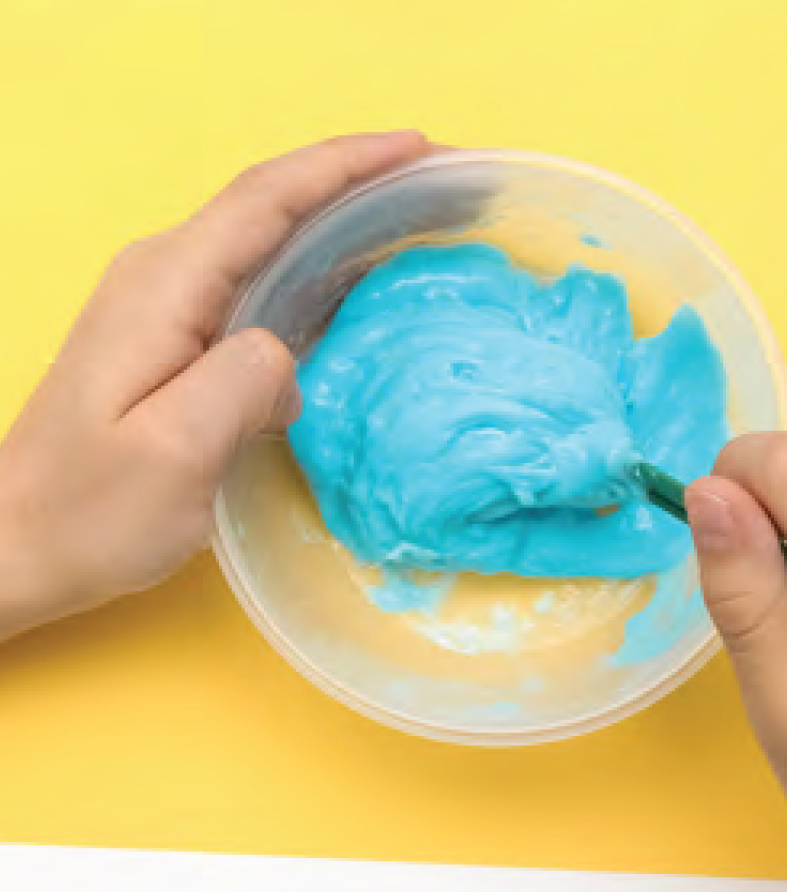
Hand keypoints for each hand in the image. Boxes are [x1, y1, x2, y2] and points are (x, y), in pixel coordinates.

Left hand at [0, 130, 429, 638]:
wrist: (20, 541)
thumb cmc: (91, 508)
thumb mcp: (174, 451)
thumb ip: (242, 379)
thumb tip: (289, 357)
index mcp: (167, 285)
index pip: (268, 199)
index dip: (347, 165)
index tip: (418, 149)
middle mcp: (166, 276)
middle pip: (274, 203)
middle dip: (358, 181)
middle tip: (438, 186)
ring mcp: (171, 305)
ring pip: (271, 239)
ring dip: (343, 222)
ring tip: (416, 221)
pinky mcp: (180, 339)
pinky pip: (263, 283)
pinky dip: (318, 269)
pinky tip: (358, 284)